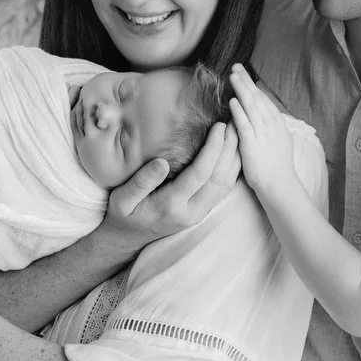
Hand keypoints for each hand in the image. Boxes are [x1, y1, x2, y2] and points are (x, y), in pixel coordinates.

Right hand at [99, 119, 240, 250]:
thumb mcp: (121, 199)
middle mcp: (191, 211)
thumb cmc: (122, 214)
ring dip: (235, 158)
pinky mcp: (202, 210)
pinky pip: (223, 188)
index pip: (200, 174)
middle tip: (237, 122)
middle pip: (220, 178)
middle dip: (230, 149)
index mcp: (171, 205)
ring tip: (239, 131)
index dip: (213, 149)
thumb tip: (161, 163)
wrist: (128, 238)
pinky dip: (232, 168)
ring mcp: (199, 212)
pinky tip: (234, 150)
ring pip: (226, 185)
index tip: (219, 126)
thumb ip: (140, 183)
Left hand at [228, 64, 298, 198]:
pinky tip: (232, 101)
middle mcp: (271, 124)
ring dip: (241, 89)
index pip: (263, 99)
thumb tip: (262, 113)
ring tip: (232, 76)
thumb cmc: (276, 164)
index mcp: (277, 122)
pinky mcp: (252, 144)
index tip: (243, 74)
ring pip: (251, 106)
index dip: (252, 85)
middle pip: (257, 97)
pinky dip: (238, 111)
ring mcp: (262, 133)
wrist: (279, 183)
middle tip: (235, 67)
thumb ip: (269, 125)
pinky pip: (244, 124)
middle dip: (245, 81)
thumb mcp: (278, 139)